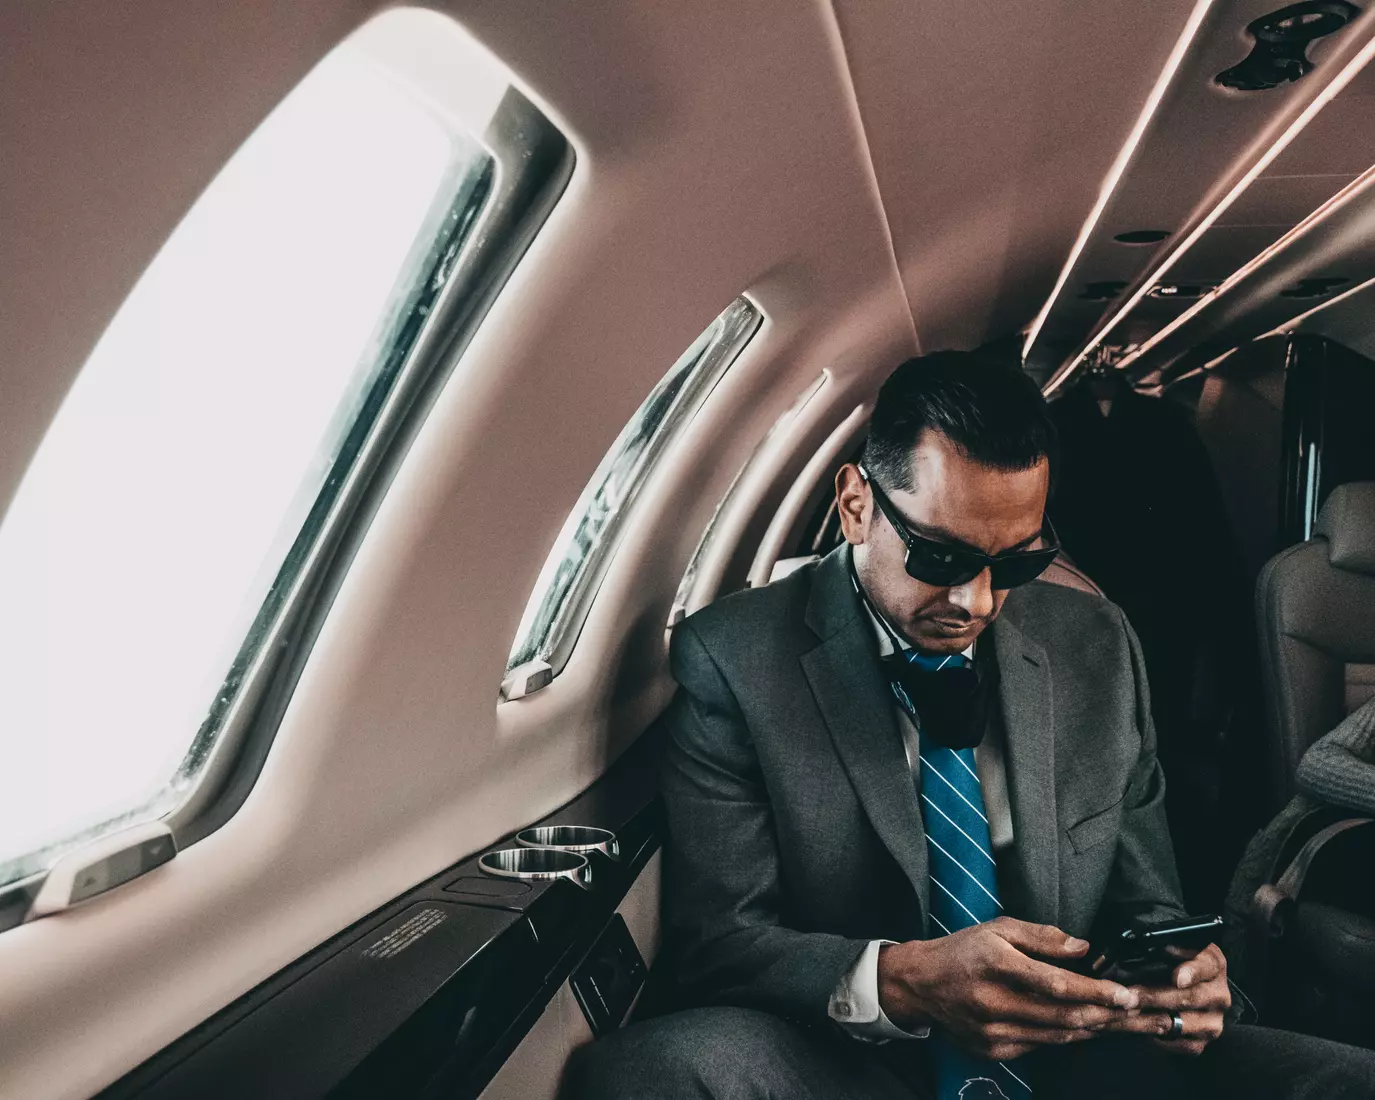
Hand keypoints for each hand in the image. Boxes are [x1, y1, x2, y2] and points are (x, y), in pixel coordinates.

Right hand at [877, 916, 1141, 1060]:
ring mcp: (992, 1031)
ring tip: (1120, 1020)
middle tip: (1136, 1013)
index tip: (1126, 995)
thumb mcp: (999, 928)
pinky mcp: (993, 1050)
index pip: (1056, 983)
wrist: (921, 984)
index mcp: (996, 964)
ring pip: (1056, 1036)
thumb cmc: (964, 950)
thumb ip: (1042, 937)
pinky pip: (1040, 1046)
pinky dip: (1065, 1037)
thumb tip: (1083, 948)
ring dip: (1092, 1029)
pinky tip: (1084, 1027)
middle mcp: (994, 1002)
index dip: (1095, 991)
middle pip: (1062, 1016)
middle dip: (1106, 1015)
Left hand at [1096, 942, 1230, 1054]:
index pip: (1206, 966)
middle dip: (1155, 997)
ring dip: (1152, 1019)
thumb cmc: (1174, 964)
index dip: (1191, 972)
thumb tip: (1144, 947)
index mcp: (1213, 964)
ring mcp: (1215, 1019)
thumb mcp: (1172, 949)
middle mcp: (1219, 994)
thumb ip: (1163, 948)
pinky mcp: (1206, 1039)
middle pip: (1189, 998)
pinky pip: (1184, 1044)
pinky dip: (1160, 1038)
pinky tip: (1140, 1028)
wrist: (1190, 989)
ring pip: (1183, 1023)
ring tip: (1128, 1013)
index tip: (1177, 978)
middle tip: (1129, 996)